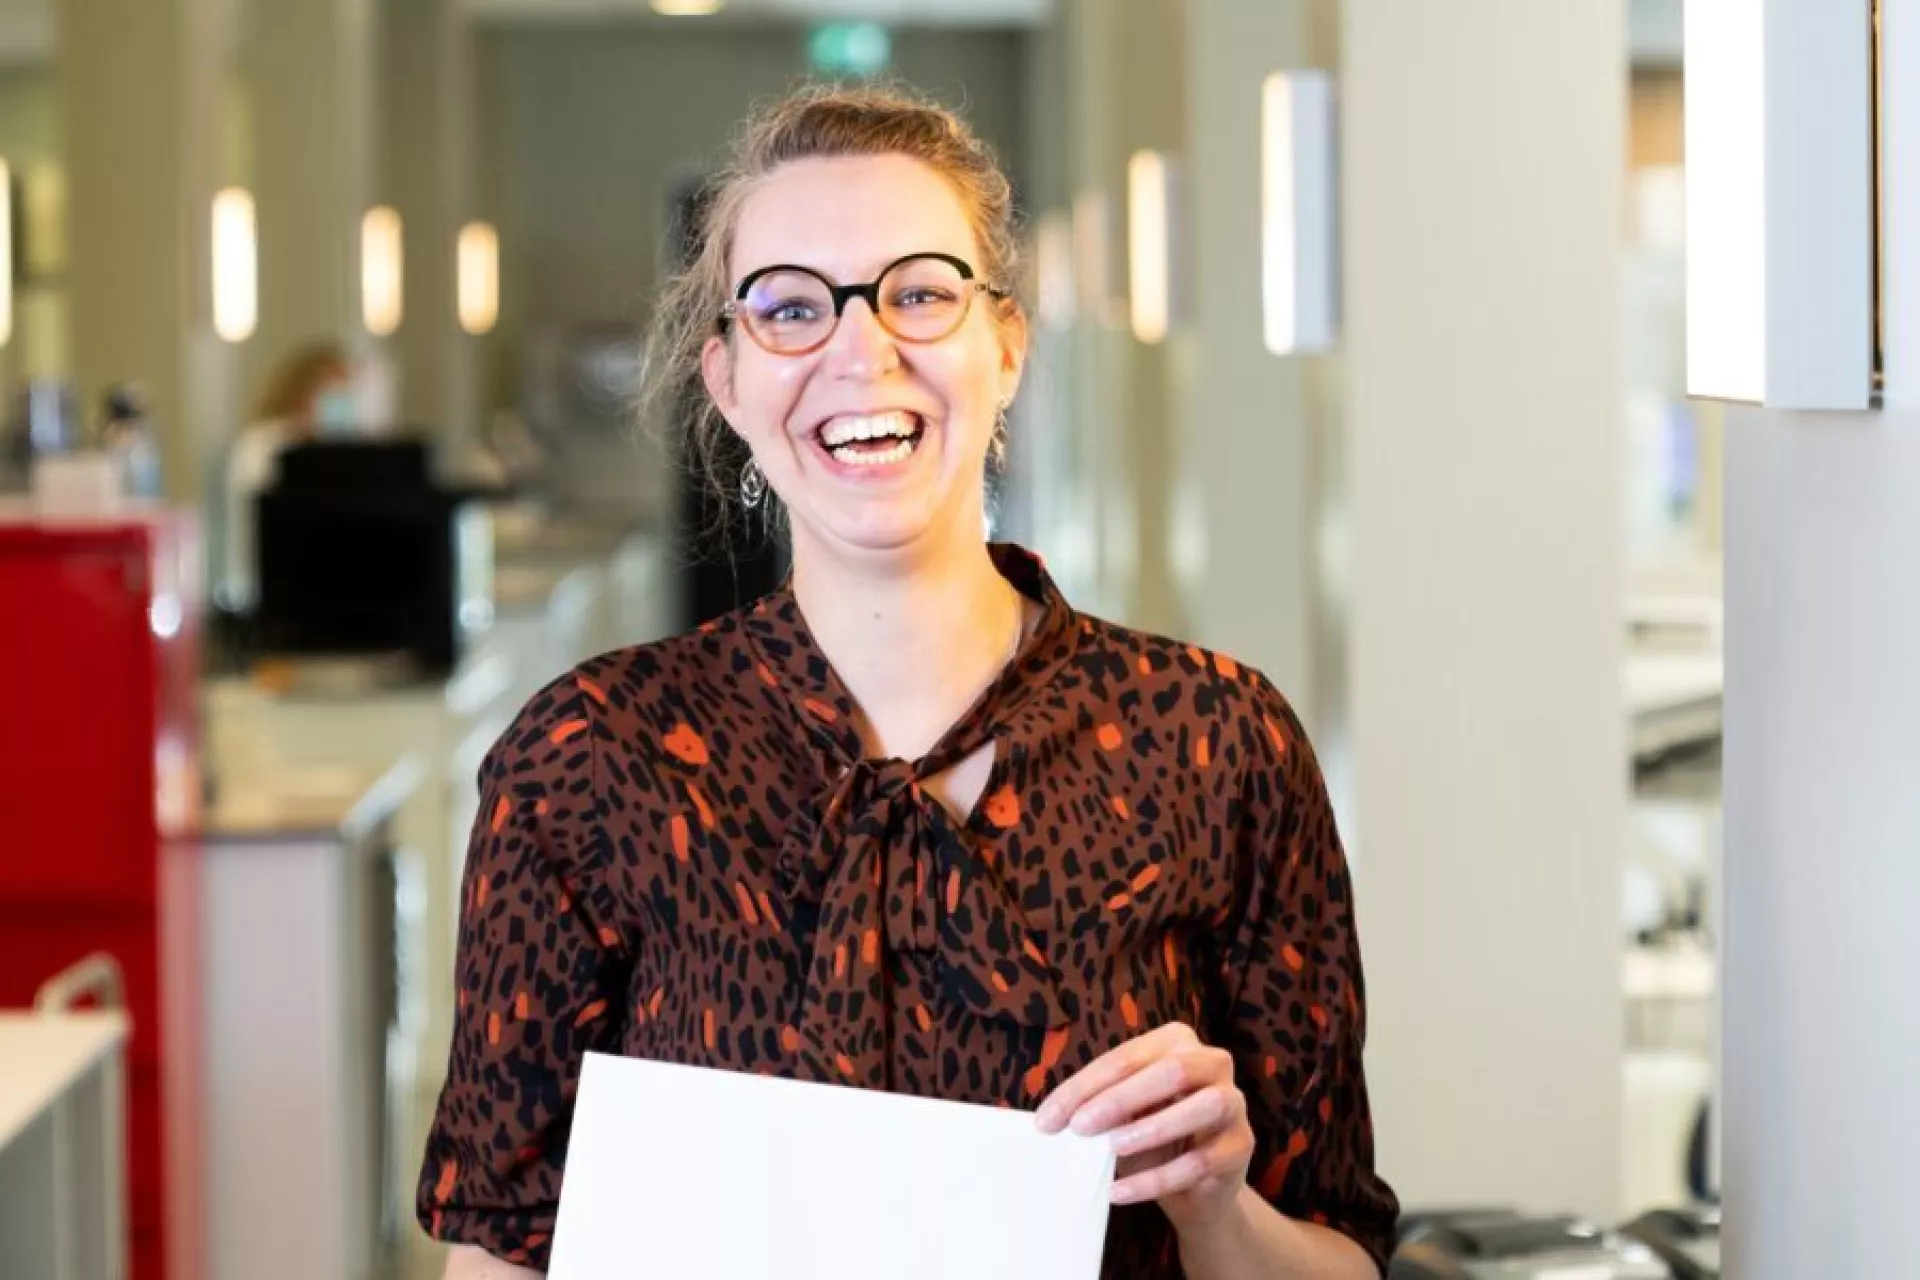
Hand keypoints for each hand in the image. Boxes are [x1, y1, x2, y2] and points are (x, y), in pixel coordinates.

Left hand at [1034, 1022, 1254, 1233]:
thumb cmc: (1151, 1137)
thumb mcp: (1122, 1115)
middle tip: (1080, 1127)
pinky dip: (1157, 1179)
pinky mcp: (1241, 1146)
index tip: (1047, 1119)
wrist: (1195, 1187)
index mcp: (1176, 1042)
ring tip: (1112, 1149)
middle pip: (1172, 1071)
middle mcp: (1212, 1062)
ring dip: (1153, 1127)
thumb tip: (1052, 1118)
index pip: (1126, 1058)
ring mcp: (1233, 1103)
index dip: (1084, 1087)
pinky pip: (1200, 1161)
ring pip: (1202, 1106)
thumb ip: (1097, 1107)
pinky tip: (1121, 1191)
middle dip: (1120, 1098)